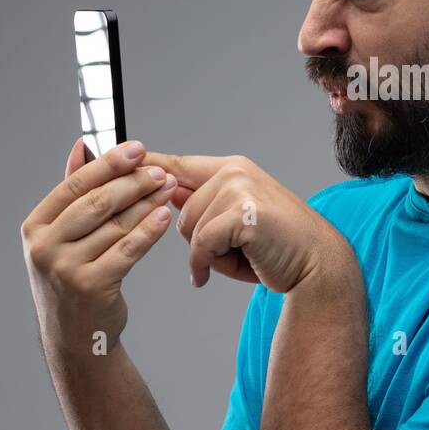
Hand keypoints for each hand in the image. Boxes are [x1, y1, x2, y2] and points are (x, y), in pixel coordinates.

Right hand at [20, 138, 177, 357]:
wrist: (76, 336)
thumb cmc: (73, 278)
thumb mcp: (61, 236)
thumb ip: (72, 193)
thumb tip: (81, 146)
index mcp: (34, 227)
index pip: (74, 184)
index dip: (108, 163)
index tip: (136, 148)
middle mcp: (44, 247)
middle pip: (96, 202)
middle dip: (133, 182)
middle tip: (159, 171)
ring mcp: (65, 268)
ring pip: (115, 225)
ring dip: (146, 202)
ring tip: (167, 188)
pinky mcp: (92, 286)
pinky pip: (128, 249)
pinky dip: (149, 230)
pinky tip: (164, 216)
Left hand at [143, 151, 355, 293]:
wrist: (316, 264)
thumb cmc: (274, 248)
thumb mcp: (231, 223)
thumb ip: (201, 206)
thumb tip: (166, 193)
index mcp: (231, 168)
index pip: (175, 164)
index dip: (144, 165)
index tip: (112, 154)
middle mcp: (234, 170)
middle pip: (177, 207)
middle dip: (195, 239)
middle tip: (230, 251)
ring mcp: (240, 187)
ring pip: (187, 227)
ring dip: (205, 253)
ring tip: (238, 257)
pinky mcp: (243, 212)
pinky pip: (201, 243)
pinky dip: (205, 265)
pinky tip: (212, 275)